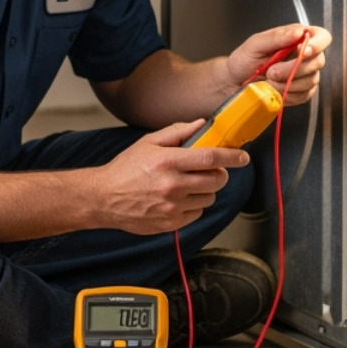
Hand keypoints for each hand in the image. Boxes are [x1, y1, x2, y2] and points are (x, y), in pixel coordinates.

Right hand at [91, 120, 250, 234]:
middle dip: (220, 174)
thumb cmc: (125, 168)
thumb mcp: (147, 142)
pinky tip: (178, 198)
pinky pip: (196, 213)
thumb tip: (202, 124)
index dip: (231, 156)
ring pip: (208, 198)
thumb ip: (177, 132)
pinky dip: (193, 206)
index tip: (243, 157)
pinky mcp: (170, 223)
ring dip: (206, 190)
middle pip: (216, 180)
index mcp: (168, 161)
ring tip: (189, 184)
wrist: (103, 198)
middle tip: (212, 170)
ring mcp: (172, 207)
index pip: (210, 157)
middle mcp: (172, 185)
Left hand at [225, 24, 332, 105]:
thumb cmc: (243, 60)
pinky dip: (287, 94)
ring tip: (268, 80)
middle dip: (293, 69)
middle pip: (318, 61)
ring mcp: (306, 75)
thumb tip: (299, 32)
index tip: (301, 51)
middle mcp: (305, 55)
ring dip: (287, 83)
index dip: (316, 44)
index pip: (322, 37)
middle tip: (271, 71)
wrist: (234, 83)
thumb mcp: (255, 44)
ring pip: (311, 80)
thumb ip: (277, 37)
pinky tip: (274, 89)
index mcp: (297, 37)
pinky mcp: (302, 92)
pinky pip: (303, 95)